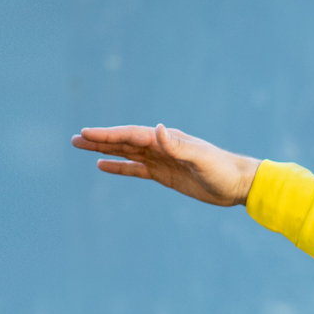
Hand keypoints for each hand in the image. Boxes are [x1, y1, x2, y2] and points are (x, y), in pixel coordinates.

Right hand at [71, 123, 260, 205]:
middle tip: (74, 139)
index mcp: (168, 139)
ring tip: (81, 147)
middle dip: (99, 140)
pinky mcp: (165, 175)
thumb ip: (179, 146)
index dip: (109, 135)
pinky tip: (103, 166)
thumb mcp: (202, 158)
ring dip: (104, 150)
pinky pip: (136, 169)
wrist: (239, 184)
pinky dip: (119, 167)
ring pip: (126, 153)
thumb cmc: (223, 170)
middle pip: (124, 141)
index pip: (132, 135)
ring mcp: (162, 160)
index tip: (87, 134)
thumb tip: (157, 129)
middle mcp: (161, 146)